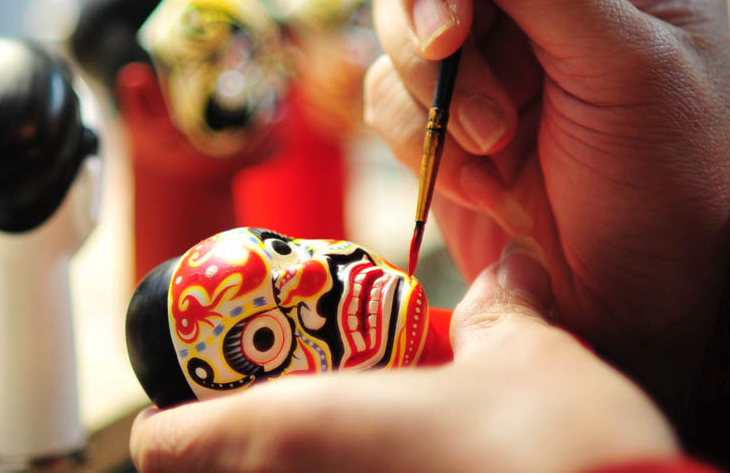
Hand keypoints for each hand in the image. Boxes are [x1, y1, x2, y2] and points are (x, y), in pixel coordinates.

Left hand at [129, 241, 677, 471]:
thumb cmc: (562, 457)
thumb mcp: (529, 360)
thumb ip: (501, 312)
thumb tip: (507, 275)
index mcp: (298, 434)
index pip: (168, 444)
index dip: (170, 423)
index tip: (192, 402)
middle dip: (236, 448)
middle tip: (286, 413)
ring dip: (297, 468)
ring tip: (356, 448)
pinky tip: (406, 469)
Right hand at [364, 0, 729, 412]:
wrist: (622, 300)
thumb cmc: (663, 182)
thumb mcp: (621, 65)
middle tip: (450, 47)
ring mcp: (485, 45)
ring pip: (399, 10)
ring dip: (428, 77)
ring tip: (491, 137)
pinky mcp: (438, 105)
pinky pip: (384, 86)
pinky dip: (415, 130)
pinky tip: (478, 172)